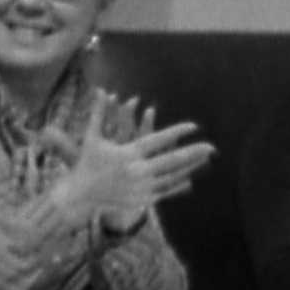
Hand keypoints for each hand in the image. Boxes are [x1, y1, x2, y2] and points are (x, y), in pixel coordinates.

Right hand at [50, 96, 209, 233]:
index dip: (178, 132)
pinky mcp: (140, 200)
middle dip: (194, 153)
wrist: (78, 197)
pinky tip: (190, 176)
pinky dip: (178, 183)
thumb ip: (100, 112)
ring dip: (191, 167)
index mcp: (127, 153)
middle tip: (212, 146)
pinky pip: (164, 190)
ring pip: (172, 176)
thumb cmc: (85, 164)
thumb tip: (102, 90)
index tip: (194, 126)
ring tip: (206, 159)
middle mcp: (137, 171)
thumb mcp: (92, 137)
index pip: (159, 140)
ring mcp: (140, 187)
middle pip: (172, 160)